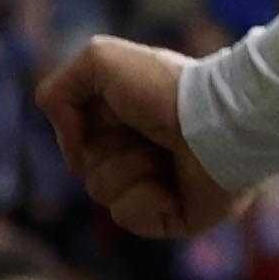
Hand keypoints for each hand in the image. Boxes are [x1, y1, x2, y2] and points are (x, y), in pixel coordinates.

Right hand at [35, 35, 241, 238]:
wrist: (220, 124)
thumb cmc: (166, 89)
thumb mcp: (98, 61)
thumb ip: (58, 92)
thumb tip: (70, 142)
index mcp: (126, 122)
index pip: (77, 139)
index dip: (83, 129)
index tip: (117, 111)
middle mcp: (141, 154)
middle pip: (85, 167)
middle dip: (109, 148)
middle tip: (147, 134)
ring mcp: (158, 187)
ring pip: (102, 192)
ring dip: (130, 169)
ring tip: (166, 156)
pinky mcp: (173, 216)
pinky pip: (129, 218)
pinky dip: (146, 200)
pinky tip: (173, 187)